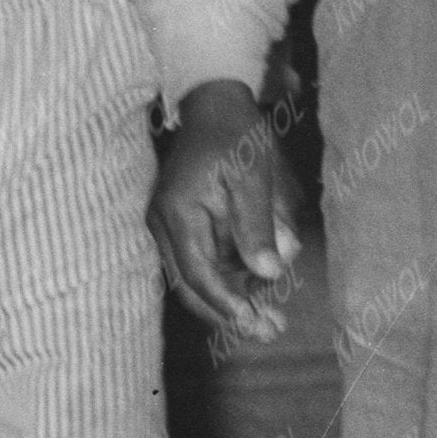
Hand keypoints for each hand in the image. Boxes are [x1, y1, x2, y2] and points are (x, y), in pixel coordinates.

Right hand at [151, 81, 301, 344]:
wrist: (213, 106)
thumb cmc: (236, 135)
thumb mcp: (253, 174)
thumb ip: (257, 224)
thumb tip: (268, 272)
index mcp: (178, 212)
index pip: (197, 272)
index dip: (226, 302)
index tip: (254, 322)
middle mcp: (164, 224)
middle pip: (191, 286)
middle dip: (230, 314)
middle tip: (270, 331)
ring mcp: (169, 227)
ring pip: (196, 280)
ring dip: (232, 301)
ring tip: (272, 320)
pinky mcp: (181, 228)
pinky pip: (202, 264)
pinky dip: (228, 281)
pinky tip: (258, 289)